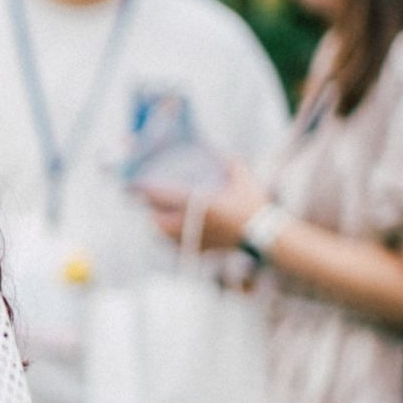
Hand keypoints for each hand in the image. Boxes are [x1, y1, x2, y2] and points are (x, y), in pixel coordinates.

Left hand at [141, 163, 264, 250]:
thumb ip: (231, 164)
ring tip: (159, 218)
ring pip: (165, 236)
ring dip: (160, 227)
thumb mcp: (244, 180)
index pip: (164, 196)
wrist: (268, 236)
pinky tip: (173, 236)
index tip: (134, 186)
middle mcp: (194, 223)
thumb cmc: (254, 207)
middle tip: (148, 203)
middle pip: (158, 220)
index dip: (145, 190)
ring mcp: (197, 239)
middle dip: (151, 212)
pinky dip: (172, 242)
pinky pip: (179, 248)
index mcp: (200, 204)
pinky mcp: (204, 249)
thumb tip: (221, 152)